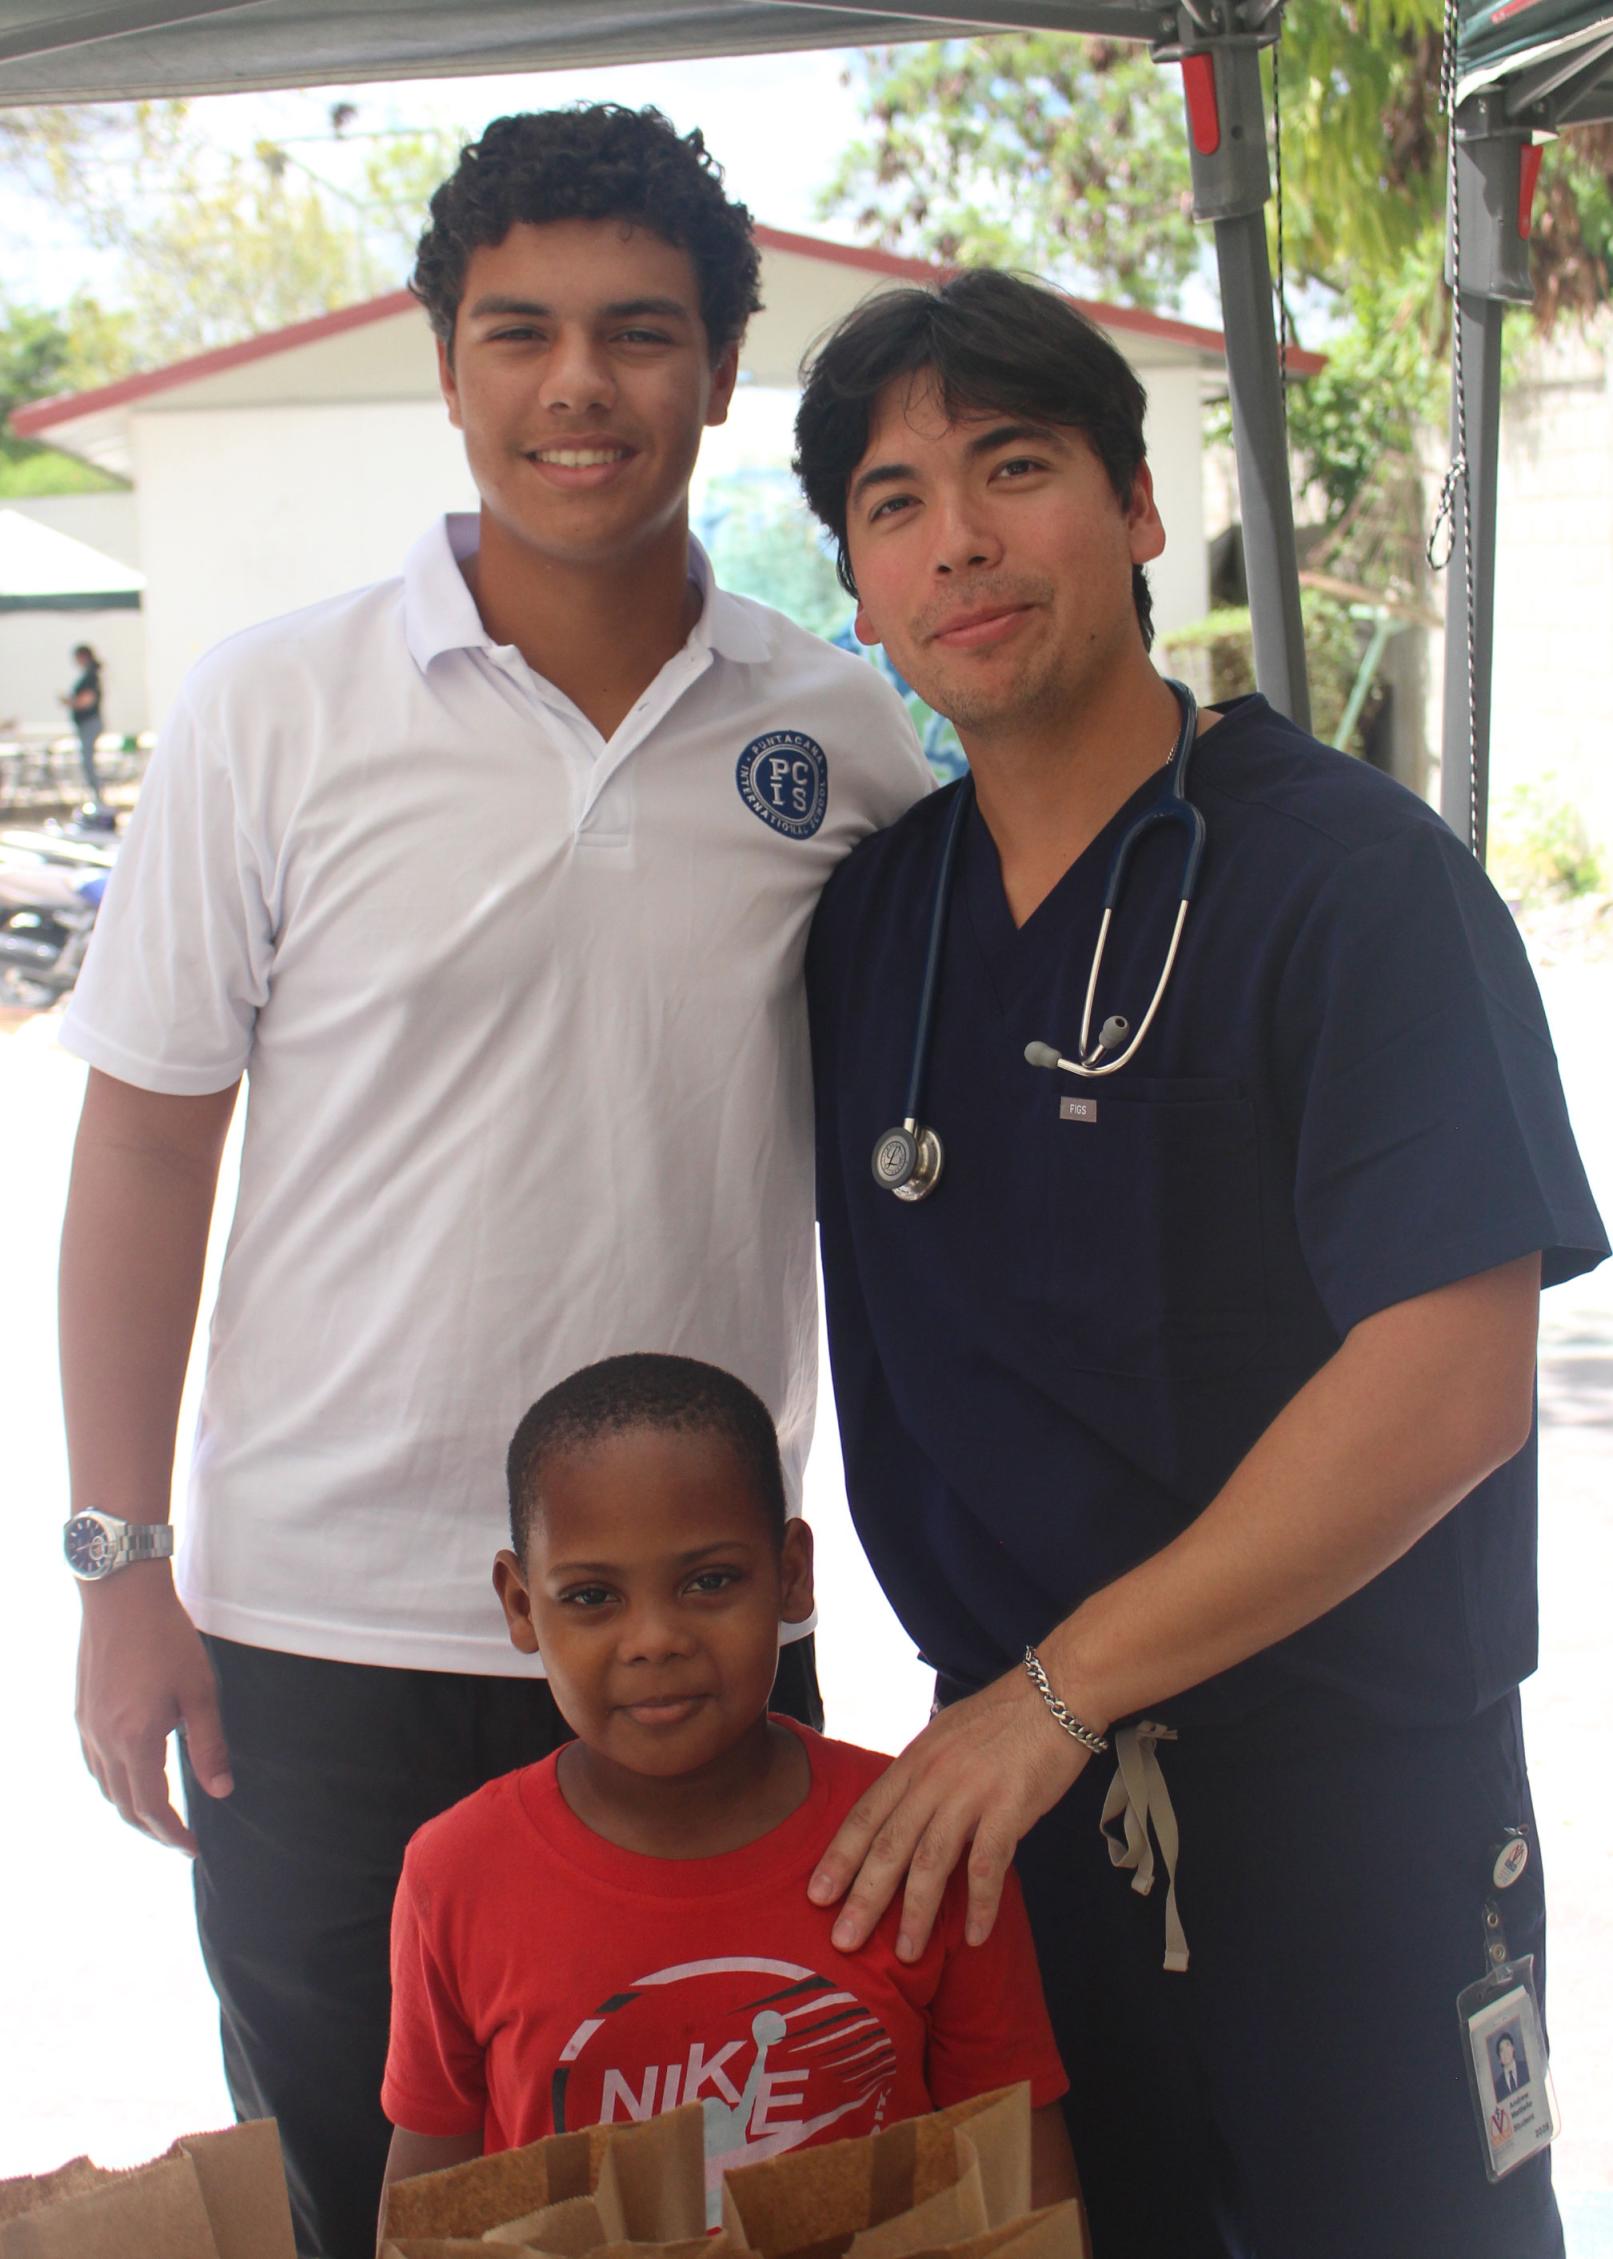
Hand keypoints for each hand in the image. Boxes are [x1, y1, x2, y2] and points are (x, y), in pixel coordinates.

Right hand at [75, 1565, 231, 1852]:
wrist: (121, 1596)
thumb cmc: (167, 1639)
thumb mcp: (200, 1692)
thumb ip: (209, 1745)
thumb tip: (221, 1791)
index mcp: (135, 1740)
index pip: (152, 1806)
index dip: (172, 1833)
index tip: (192, 1847)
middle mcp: (103, 1740)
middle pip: (124, 1804)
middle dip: (152, 1829)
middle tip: (178, 1839)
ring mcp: (87, 1727)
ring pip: (105, 1787)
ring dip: (130, 1808)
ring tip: (159, 1815)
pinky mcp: (82, 1712)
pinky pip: (94, 1764)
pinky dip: (114, 1783)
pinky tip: (132, 1776)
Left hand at [808, 1663, 1091, 1960]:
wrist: (1056, 1691)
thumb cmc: (1003, 1717)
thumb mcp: (945, 1737)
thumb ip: (922, 1774)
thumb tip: (901, 1807)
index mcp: (914, 1762)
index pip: (865, 1815)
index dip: (840, 1857)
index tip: (815, 1895)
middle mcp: (932, 1778)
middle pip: (888, 1845)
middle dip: (863, 1897)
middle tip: (843, 1941)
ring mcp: (969, 1793)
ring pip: (930, 1861)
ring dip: (917, 1912)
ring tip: (905, 1954)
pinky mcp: (1008, 1807)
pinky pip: (987, 1865)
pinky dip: (979, 1904)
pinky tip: (973, 1937)